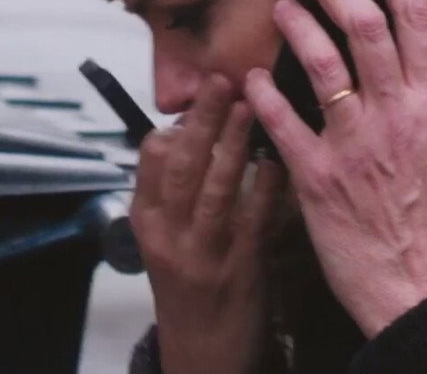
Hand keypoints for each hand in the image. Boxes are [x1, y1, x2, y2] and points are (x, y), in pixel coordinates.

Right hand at [131, 75, 284, 373]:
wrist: (204, 353)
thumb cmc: (192, 285)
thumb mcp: (167, 237)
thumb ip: (177, 189)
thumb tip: (196, 130)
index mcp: (147, 221)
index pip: (150, 158)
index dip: (176, 123)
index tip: (199, 96)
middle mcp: (169, 235)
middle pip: (181, 165)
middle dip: (201, 120)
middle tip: (221, 80)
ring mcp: (204, 252)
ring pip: (216, 187)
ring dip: (234, 142)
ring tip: (250, 104)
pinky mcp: (241, 268)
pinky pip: (255, 217)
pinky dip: (268, 183)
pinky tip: (280, 156)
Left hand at [243, 0, 426, 337]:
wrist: (424, 290)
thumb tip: (426, 55)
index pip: (417, 13)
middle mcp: (397, 115)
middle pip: (363, 23)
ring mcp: (355, 144)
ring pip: (320, 62)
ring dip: (295, 24)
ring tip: (279, 5)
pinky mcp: (317, 177)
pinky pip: (282, 121)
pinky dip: (262, 93)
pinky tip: (248, 78)